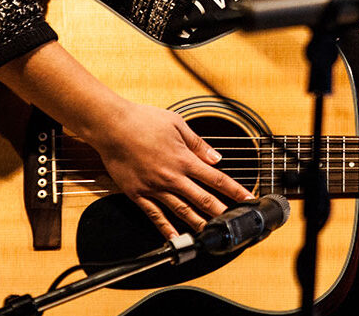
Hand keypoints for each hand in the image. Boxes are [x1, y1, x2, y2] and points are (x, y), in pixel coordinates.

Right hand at [0, 41, 253, 238]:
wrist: (112, 126)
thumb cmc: (143, 121)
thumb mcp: (177, 124)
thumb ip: (198, 144)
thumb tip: (216, 158)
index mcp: (184, 159)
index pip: (215, 178)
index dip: (233, 190)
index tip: (246, 198)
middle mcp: (172, 176)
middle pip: (202, 199)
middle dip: (220, 212)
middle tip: (233, 223)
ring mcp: (154, 188)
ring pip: (181, 210)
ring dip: (197, 223)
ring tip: (210, 234)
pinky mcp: (137, 194)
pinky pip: (154, 215)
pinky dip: (166, 228)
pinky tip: (174, 237)